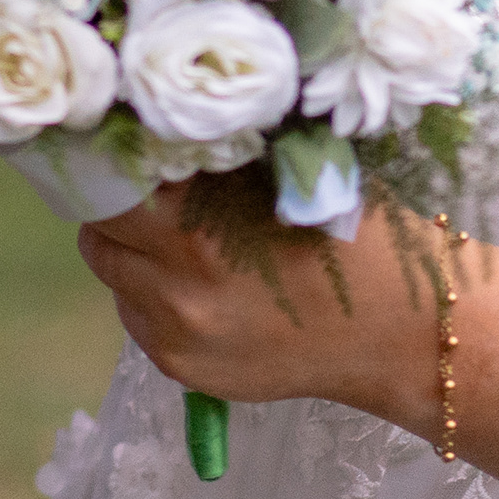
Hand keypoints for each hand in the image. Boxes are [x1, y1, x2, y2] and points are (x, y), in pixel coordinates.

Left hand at [76, 182, 446, 420]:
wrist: (400, 331)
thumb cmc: (351, 234)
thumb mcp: (283, 177)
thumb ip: (213, 163)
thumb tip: (149, 127)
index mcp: (197, 223)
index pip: (108, 182)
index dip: (115, 162)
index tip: (127, 151)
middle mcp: (176, 285)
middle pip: (99, 232)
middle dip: (119, 209)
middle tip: (155, 196)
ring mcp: (176, 335)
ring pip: (115, 278)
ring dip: (136, 256)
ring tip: (190, 247)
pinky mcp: (183, 370)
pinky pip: (138, 319)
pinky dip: (156, 299)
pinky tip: (208, 290)